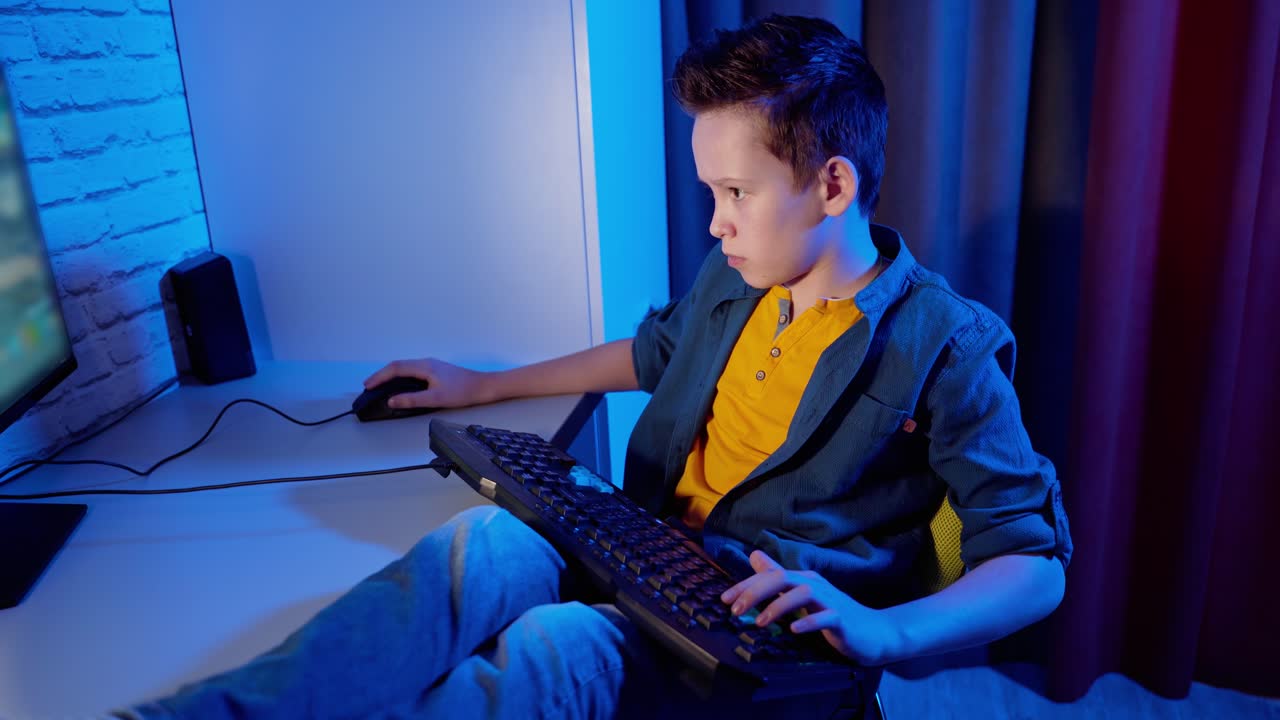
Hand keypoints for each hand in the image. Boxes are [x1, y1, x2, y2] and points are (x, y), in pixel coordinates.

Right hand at [363, 358, 493, 408]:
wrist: (483, 386)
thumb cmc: (462, 392)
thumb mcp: (436, 398)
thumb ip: (412, 400)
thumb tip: (391, 400)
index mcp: (424, 366)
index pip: (395, 368)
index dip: (379, 377)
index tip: (368, 385)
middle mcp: (426, 362)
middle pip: (398, 365)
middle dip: (381, 375)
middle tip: (368, 385)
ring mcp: (431, 366)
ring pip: (405, 367)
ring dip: (390, 375)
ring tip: (379, 385)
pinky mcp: (436, 371)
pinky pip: (412, 370)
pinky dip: (400, 376)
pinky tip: (400, 384)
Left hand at [720, 550, 900, 665]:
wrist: (873, 632)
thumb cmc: (834, 614)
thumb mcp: (801, 595)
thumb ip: (779, 577)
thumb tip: (754, 556)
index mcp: (803, 580)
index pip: (769, 576)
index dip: (745, 586)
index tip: (724, 600)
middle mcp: (814, 584)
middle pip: (781, 578)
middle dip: (755, 592)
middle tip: (735, 610)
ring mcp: (829, 600)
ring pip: (801, 594)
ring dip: (778, 607)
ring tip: (759, 623)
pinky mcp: (842, 618)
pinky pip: (824, 616)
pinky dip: (808, 621)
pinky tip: (793, 629)